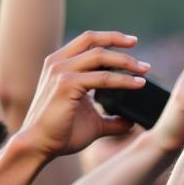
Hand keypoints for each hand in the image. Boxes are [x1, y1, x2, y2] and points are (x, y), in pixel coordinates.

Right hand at [19, 31, 146, 156]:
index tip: (132, 43)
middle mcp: (58, 63)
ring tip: (144, 71)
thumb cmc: (61, 133)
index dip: (111, 38)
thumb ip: (111, 119)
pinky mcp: (66, 84)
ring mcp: (61, 71)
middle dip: (120, 42)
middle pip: (94, 41)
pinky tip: (137, 84)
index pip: (88, 41)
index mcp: (60, 64)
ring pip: (100, 56)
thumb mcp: (93, 122)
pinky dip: (123, 80)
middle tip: (143, 60)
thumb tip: (131, 121)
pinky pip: (102, 78)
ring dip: (126, 62)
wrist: (39, 146)